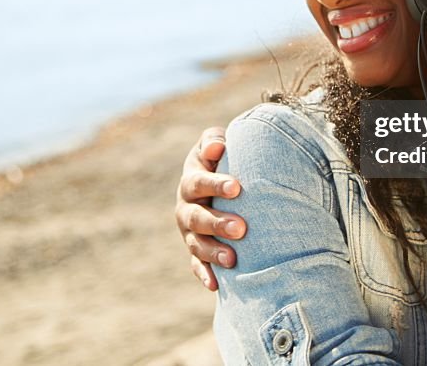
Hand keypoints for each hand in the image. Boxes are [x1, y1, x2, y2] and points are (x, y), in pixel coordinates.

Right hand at [174, 126, 246, 290]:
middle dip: (217, 223)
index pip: (198, 182)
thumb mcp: (216, 145)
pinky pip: (197, 264)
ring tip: (233, 259)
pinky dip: (204, 274)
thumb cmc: (223, 159)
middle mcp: (186, 207)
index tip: (237, 187)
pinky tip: (216, 285)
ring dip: (213, 252)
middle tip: (241, 228)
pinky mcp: (196, 250)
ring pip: (196, 244)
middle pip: (196, 217)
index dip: (215, 184)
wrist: (222, 183)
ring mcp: (189, 232)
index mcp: (190, 180)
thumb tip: (216, 149)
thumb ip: (214, 141)